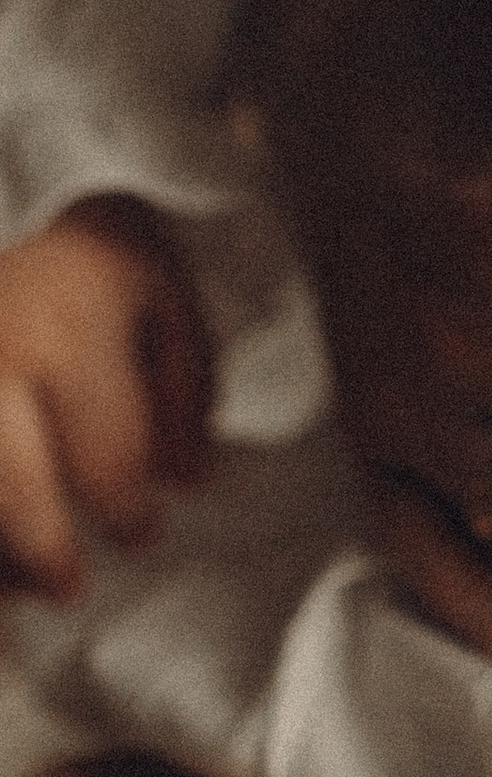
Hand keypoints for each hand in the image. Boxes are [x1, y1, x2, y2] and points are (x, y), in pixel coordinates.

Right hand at [0, 200, 211, 600]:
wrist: (12, 191)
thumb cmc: (90, 251)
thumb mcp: (162, 294)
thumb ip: (186, 388)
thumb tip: (190, 479)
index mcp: (69, 338)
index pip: (108, 461)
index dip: (128, 513)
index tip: (139, 530)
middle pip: (15, 492)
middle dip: (44, 555)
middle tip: (70, 585)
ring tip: (18, 584)